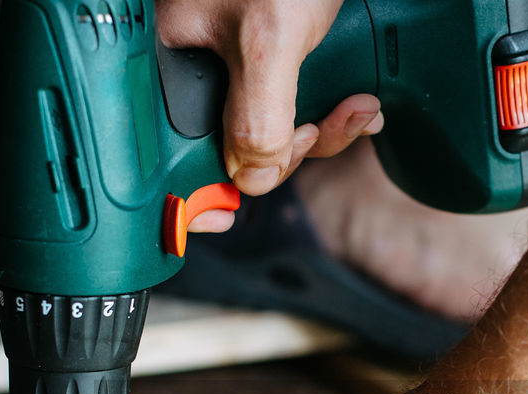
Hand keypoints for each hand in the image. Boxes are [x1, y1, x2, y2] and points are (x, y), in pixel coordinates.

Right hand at [155, 0, 384, 231]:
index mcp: (171, 57)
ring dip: (323, 132)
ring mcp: (237, 54)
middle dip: (284, 155)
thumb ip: (255, 117)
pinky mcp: (276, 47)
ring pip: (271, 127)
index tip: (221, 217)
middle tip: (315, 134)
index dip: (193, 190)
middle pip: (231, 142)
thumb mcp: (268, 40)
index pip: (170, 146)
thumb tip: (253, 180)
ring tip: (357, 109)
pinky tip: (357, 100)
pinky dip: (331, 110)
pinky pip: (296, 100)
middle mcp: (199, 60)